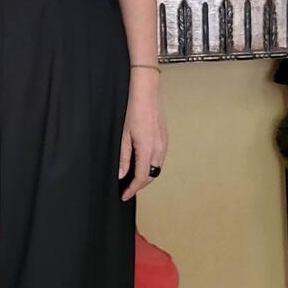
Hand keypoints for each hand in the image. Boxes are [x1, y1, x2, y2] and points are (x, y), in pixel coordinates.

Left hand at [118, 75, 167, 200]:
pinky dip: (151, 166)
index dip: (132, 189)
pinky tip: (142, 164)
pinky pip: (159, 158)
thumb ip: (124, 157)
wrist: (145, 91)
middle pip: (151, 175)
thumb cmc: (132, 110)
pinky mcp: (165, 138)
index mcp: (147, 149)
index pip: (141, 178)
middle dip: (139, 185)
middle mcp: (158, 149)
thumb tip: (122, 175)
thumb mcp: (123, 135)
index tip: (124, 195)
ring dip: (146, 176)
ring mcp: (164, 143)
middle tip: (127, 189)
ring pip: (156, 168)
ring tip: (133, 179)